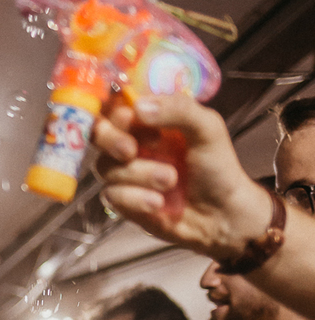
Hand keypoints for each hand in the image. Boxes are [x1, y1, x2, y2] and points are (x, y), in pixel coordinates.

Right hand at [93, 93, 273, 260]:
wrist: (222, 215)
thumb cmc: (218, 168)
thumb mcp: (207, 128)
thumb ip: (178, 109)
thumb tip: (138, 108)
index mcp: (151, 120)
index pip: (116, 105)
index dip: (114, 110)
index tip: (127, 118)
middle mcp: (134, 143)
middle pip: (97, 133)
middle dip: (110, 140)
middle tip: (130, 150)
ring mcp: (126, 172)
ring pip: (106, 167)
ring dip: (138, 174)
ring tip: (170, 181)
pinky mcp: (123, 200)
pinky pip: (111, 195)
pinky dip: (135, 198)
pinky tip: (158, 203)